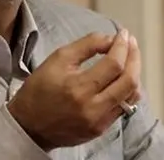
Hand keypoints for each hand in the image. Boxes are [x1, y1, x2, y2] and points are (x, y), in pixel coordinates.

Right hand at [7, 29, 141, 150]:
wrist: (29, 125)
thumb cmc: (40, 89)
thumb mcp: (58, 59)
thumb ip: (86, 45)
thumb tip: (110, 39)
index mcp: (78, 87)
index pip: (114, 64)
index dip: (122, 46)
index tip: (123, 34)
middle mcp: (92, 107)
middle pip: (129, 81)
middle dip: (134, 58)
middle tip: (131, 43)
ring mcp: (99, 121)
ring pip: (131, 96)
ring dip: (134, 73)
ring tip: (129, 58)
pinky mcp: (101, 129)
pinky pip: (124, 108)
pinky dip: (127, 90)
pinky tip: (122, 78)